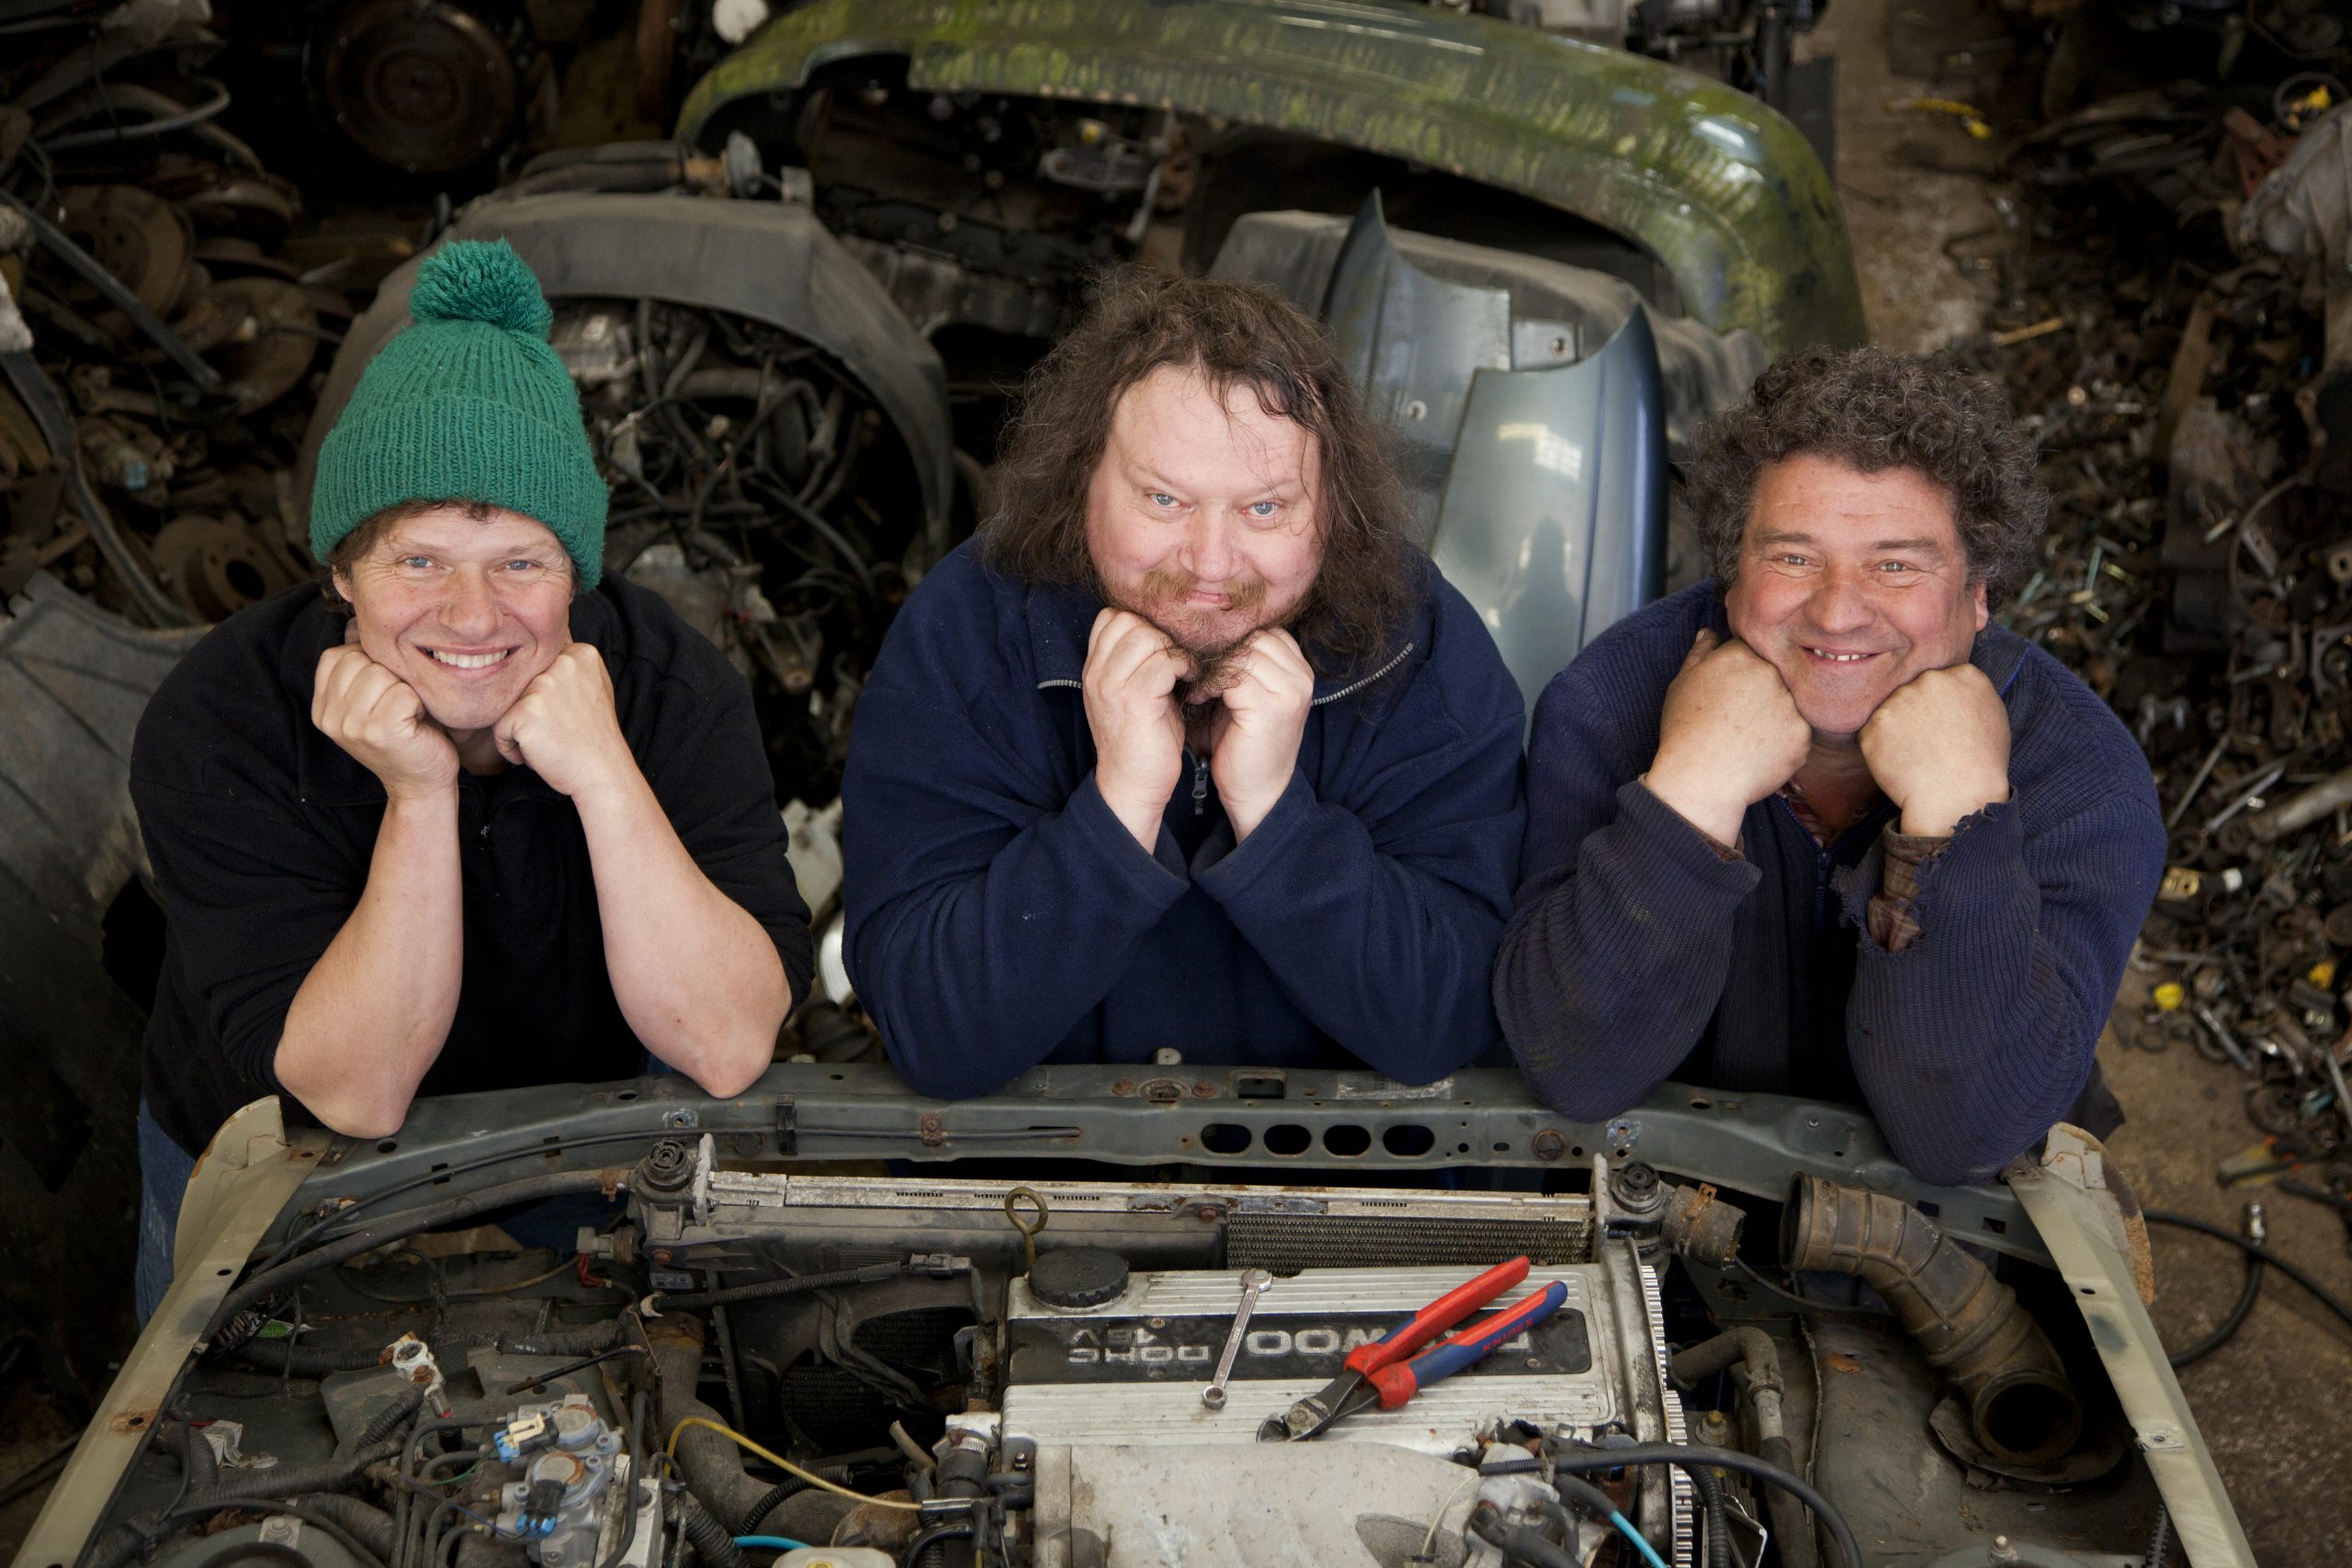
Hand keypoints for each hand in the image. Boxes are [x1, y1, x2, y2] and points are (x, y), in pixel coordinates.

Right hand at [312, 643, 457, 801]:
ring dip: (406, 690)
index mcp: (322, 707)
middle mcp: (329, 718)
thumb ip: (359, 667)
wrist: (422, 783)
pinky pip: (403, 692)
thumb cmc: (406, 733)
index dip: (370, 663)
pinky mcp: (379, 732)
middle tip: (400, 706)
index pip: (337, 655)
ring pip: (383, 674)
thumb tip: (356, 621)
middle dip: (391, 676)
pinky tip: (417, 723)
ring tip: (407, 714)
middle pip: (361, 660)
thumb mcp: (372, 699)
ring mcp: (351, 726)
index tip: (383, 692)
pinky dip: (418, 703)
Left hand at [492, 643, 636, 799]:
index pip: (538, 665)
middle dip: (531, 711)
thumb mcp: (594, 689)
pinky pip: (499, 729)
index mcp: (581, 653)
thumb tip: (536, 649)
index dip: (546, 696)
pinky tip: (537, 753)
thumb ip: (569, 667)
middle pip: (521, 684)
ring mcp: (543, 685)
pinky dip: (511, 748)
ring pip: (508, 705)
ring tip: (548, 741)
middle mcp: (563, 662)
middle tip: (558, 730)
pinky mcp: (525, 710)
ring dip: (520, 729)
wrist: (603, 773)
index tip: (567, 715)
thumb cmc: (594, 738)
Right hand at [1082, 609, 1188, 848]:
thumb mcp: (1134, 692)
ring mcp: (1111, 685)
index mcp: (1094, 667)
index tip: (1166, 644)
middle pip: (1127, 619)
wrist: (1133, 784)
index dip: (1143, 622)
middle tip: (1181, 655)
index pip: (1111, 616)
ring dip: (1174, 648)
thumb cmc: (1143, 738)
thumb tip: (1171, 628)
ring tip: (1187, 669)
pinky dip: (1183, 666)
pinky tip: (1191, 682)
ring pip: (1146, 636)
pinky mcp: (1134, 700)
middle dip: (1161, 631)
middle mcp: (1096, 672)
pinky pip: (1163, 662)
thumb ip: (1139, 661)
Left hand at [1206, 628, 1313, 840]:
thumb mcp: (1246, 694)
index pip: (1263, 629)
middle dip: (1219, 649)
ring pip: (1242, 654)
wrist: (1258, 791)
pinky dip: (1209, 684)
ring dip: (1212, 667)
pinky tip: (1199, 698)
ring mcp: (1289, 692)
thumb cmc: (1245, 741)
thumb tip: (1204, 626)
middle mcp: (1301, 676)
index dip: (1230, 638)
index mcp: (1298, 668)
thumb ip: (1239, 662)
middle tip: (1193, 667)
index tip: (1203, 655)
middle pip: (1254, 636)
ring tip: (1196, 685)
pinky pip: (1232, 678)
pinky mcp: (1270, 709)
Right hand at [1644, 629, 1810, 846]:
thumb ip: (1700, 652)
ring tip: (1748, 736)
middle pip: (1774, 675)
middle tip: (1739, 716)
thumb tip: (1709, 633)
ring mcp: (1792, 705)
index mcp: (1741, 654)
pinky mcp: (1803, 736)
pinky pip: (1796, 734)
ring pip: (1788, 704)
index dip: (1740, 670)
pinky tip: (1758, 752)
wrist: (1700, 779)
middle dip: (1760, 691)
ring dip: (1774, 716)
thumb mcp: (1682, 683)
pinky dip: (1782, 743)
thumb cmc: (1684, 729)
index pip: (1751, 649)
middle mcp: (1772, 673)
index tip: (1731, 687)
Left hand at [1859, 662, 2011, 835]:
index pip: (1943, 680)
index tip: (1944, 726)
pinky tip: (1901, 764)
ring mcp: (1900, 699)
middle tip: (1928, 744)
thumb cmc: (1981, 765)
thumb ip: (1969, 695)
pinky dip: (1881, 748)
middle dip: (1916, 714)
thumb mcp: (1993, 718)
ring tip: (1917, 756)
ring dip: (1897, 730)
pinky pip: (1873, 733)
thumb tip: (1952, 691)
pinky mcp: (1876, 722)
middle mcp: (1930, 679)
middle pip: (1914, 691)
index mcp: (1964, 675)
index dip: (1940, 706)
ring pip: (1892, 711)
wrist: (1957, 797)